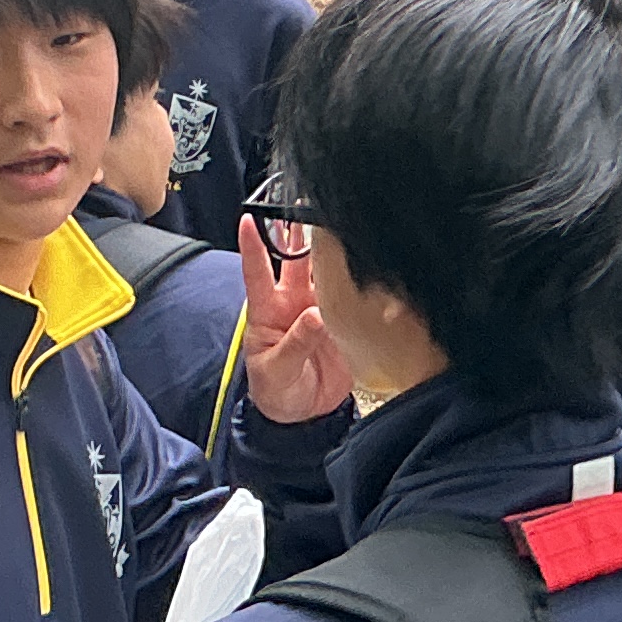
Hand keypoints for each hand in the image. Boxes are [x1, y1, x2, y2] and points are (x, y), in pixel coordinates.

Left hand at [238, 218, 349, 422]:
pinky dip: (363, 283)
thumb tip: (315, 316)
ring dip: (334, 251)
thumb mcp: (276, 371)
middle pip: (298, 261)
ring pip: (327, 272)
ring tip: (344, 224)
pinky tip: (372, 264)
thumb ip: (295, 344)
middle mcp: (295, 302)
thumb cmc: (276, 391)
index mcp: (269, 310)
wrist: (305, 416)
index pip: (258, 271)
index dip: (253, 245)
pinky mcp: (345, 322)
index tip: (248, 218)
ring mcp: (321, 309)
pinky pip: (354, 298)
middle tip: (309, 205)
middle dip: (302, 232)